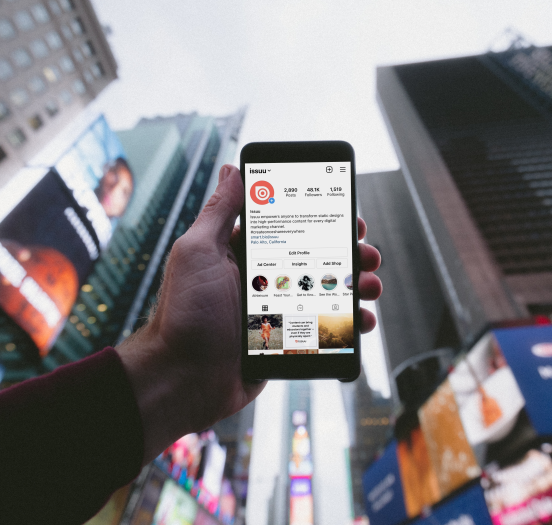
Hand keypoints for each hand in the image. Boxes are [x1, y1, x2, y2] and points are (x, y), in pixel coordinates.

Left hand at [117, 164, 381, 463]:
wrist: (182, 380)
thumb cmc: (184, 315)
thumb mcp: (198, 252)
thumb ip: (219, 212)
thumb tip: (231, 170)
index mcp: (242, 254)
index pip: (291, 227)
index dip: (322, 220)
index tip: (348, 217)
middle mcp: (262, 280)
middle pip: (316, 259)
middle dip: (348, 254)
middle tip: (367, 254)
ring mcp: (276, 312)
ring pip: (326, 294)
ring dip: (355, 286)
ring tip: (369, 287)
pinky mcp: (286, 342)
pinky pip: (324, 329)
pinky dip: (347, 324)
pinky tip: (362, 321)